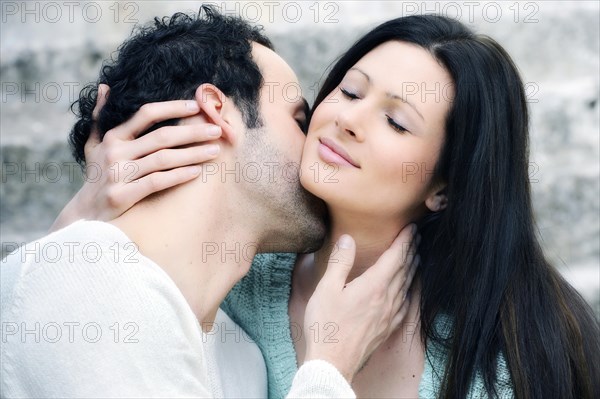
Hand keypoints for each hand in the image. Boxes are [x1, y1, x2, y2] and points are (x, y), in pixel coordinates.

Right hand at [50, 84, 221, 230]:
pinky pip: (157, 182)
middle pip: (161, 137)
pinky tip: (197, 171)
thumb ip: (100, 118)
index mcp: (112, 137)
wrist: (84, 215)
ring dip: (193, 154)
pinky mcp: (122, 195)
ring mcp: (118, 174)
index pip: (146, 114)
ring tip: (214, 151)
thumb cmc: (96, 177)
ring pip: (163, 159)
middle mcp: (115, 152)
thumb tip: (106, 87)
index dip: (173, 108)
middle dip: (192, 132)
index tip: (196, 107)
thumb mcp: (93, 145)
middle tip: (216, 130)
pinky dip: (179, 176)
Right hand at [302, 224, 418, 382]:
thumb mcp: (326, 289)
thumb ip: (340, 262)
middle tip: (416, 237)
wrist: (332, 363)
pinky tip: (407, 290)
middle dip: (412, 251)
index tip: (412, 228)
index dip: (405, 240)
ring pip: (407, 285)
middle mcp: (387, 299)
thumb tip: (347, 239)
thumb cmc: (327, 325)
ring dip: (412, 268)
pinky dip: (409, 290)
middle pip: (405, 269)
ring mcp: (390, 315)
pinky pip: (405, 303)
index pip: (396, 256)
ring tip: (415, 257)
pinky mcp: (388, 327)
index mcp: (374, 286)